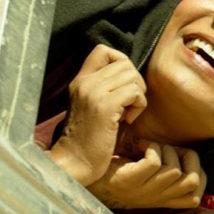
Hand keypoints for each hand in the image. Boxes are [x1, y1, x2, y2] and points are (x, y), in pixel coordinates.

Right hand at [50, 44, 146, 184]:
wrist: (74, 163)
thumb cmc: (89, 140)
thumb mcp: (92, 107)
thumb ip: (104, 89)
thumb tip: (130, 76)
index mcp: (80, 81)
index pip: (103, 50)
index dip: (121, 62)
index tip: (123, 85)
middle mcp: (85, 83)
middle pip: (125, 63)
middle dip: (135, 83)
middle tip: (128, 105)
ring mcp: (94, 94)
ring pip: (132, 76)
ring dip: (138, 95)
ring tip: (127, 113)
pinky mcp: (104, 108)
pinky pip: (135, 92)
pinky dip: (139, 106)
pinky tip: (128, 121)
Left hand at [88, 142, 206, 209]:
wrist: (84, 178)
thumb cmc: (116, 171)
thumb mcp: (146, 178)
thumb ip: (165, 173)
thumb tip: (186, 153)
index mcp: (162, 200)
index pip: (196, 197)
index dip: (199, 174)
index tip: (183, 159)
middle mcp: (155, 199)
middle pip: (192, 181)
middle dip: (188, 158)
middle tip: (171, 149)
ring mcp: (142, 192)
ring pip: (174, 170)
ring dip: (166, 149)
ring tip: (150, 146)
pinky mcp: (129, 181)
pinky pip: (154, 162)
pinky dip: (150, 147)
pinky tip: (138, 145)